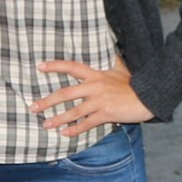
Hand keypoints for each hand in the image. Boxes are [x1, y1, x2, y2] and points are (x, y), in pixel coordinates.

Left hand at [30, 54, 149, 136]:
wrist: (148, 97)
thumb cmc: (133, 84)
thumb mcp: (120, 68)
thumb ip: (109, 60)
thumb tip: (107, 47)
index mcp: (96, 74)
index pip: (72, 67)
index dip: (55, 66)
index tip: (39, 66)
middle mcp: (95, 87)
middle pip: (66, 93)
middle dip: (48, 101)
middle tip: (33, 106)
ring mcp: (100, 101)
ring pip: (74, 111)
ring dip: (58, 119)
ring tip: (45, 124)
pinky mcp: (106, 114)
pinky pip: (87, 123)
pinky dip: (74, 130)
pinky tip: (64, 134)